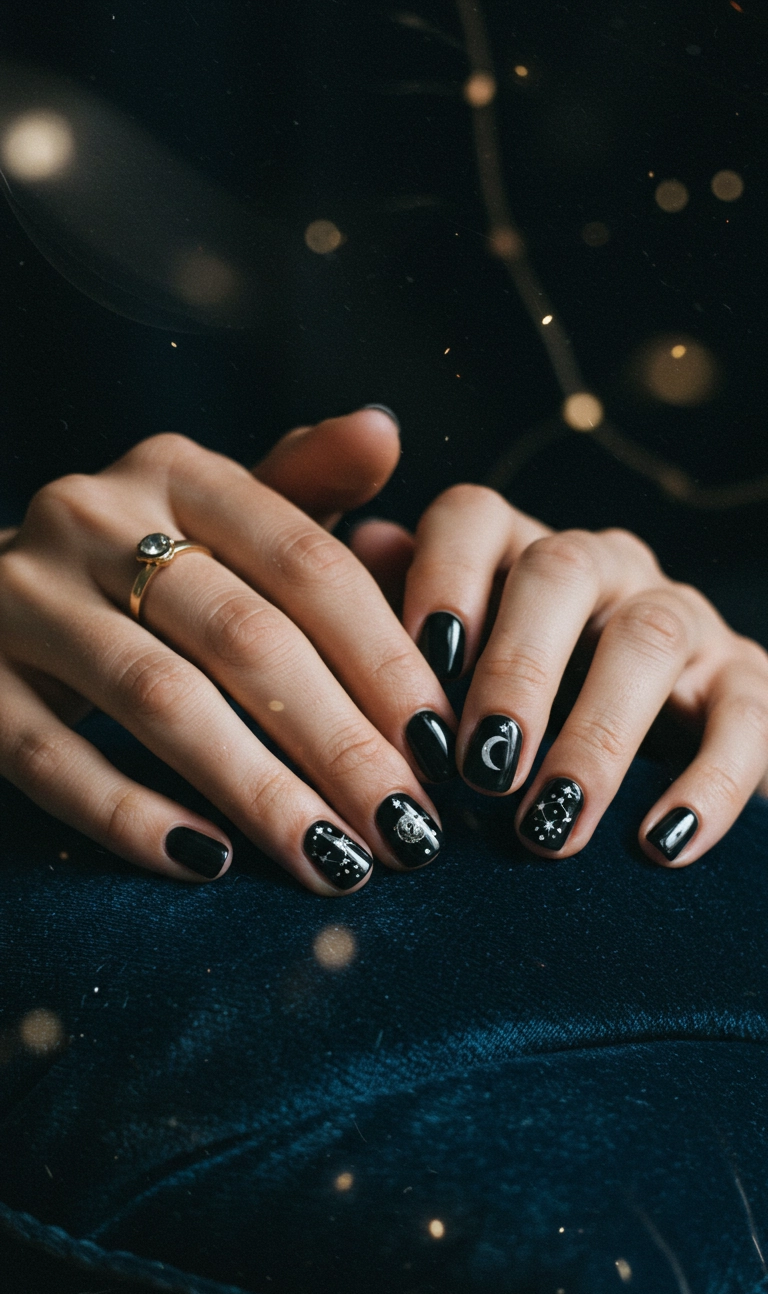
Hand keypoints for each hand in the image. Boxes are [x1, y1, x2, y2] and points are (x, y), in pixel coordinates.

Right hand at [0, 411, 456, 892]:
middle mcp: (93, 517)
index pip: (306, 564)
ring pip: (159, 699)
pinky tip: (211, 863)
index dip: (384, 659)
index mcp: (175, 472)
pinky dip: (134, 816)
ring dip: (260, 790)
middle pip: (244, 636)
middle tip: (407, 830)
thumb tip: (384, 431)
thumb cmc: (139, 565)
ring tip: (335, 860)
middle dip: (339, 743)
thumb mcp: (218, 512)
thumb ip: (303, 482)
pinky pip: (54, 759)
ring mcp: (21, 596)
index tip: (443, 747)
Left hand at [351, 486, 767, 864]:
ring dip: (596, 738)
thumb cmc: (530, 701)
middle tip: (480, 768)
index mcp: (519, 554)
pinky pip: (747, 718)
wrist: (673, 737)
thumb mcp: (465, 663)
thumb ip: (407, 610)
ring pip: (648, 641)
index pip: (476, 518)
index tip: (421, 655)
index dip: (442, 573)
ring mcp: (684, 619)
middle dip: (516, 668)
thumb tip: (366, 546)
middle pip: (559, 573)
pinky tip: (658, 846)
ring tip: (550, 828)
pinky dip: (708, 784)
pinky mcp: (749, 683)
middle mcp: (605, 567)